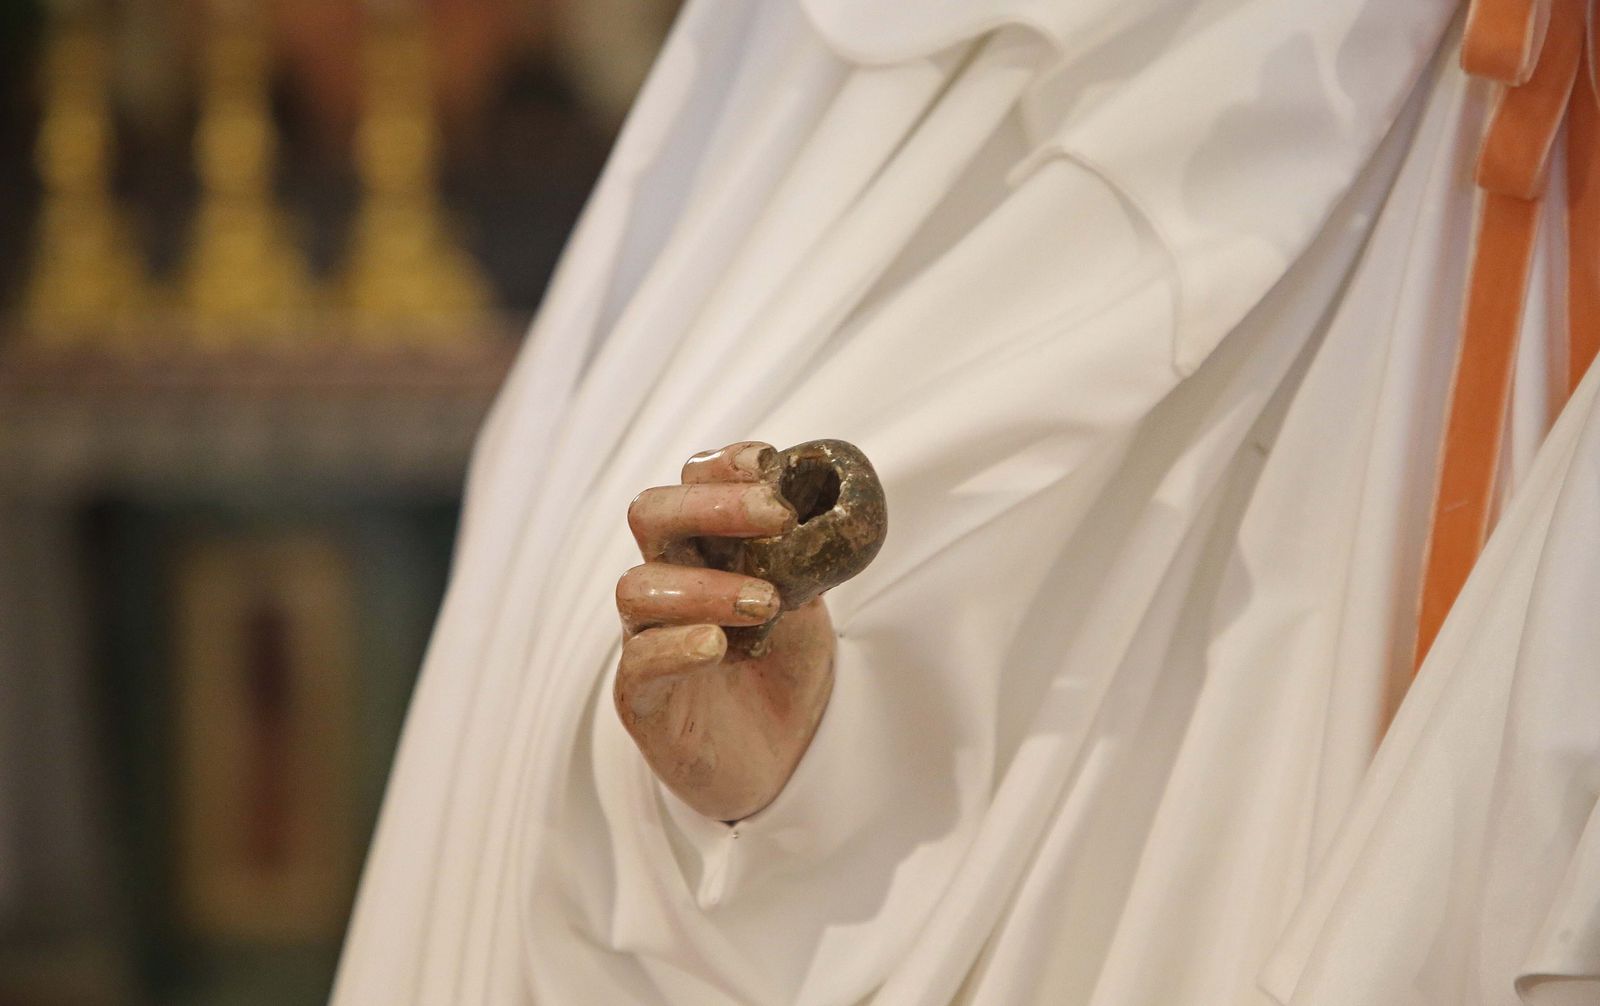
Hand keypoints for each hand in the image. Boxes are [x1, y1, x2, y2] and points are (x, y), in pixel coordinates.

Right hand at [615, 441, 835, 821]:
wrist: (785, 758)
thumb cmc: (783, 668)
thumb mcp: (807, 600)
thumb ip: (806, 555)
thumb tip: (834, 505)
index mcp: (700, 549)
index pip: (689, 485)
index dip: (721, 467)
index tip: (768, 464)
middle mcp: (665, 582)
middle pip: (651, 514)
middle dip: (711, 504)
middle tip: (776, 518)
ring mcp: (646, 637)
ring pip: (638, 586)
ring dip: (706, 585)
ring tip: (765, 603)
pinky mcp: (642, 697)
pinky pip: (638, 660)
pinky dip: (676, 645)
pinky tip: (716, 645)